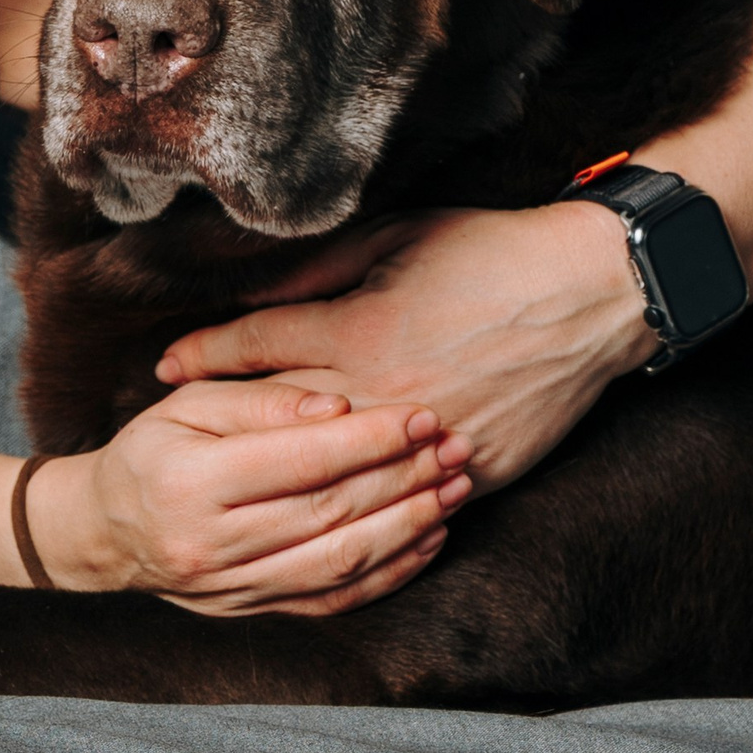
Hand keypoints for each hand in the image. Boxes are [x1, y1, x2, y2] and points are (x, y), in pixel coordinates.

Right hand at [26, 381, 473, 618]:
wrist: (106, 533)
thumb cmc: (152, 452)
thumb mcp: (188, 405)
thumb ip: (261, 403)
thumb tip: (336, 407)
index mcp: (191, 482)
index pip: (300, 461)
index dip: (368, 439)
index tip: (420, 415)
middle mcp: (211, 544)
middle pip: (329, 513)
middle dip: (402, 479)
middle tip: (455, 448)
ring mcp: (233, 589)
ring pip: (340, 562)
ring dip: (408, 527)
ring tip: (453, 491)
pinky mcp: (253, 613)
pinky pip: (334, 600)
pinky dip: (388, 573)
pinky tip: (425, 540)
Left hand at [154, 201, 655, 494]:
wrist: (591, 293)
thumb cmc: (490, 252)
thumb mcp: (395, 238)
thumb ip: (319, 270)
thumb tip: (256, 294)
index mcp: (357, 329)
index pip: (253, 349)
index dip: (200, 355)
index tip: (162, 367)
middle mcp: (382, 393)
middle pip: (280, 425)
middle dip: (223, 430)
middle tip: (174, 441)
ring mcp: (428, 439)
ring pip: (338, 478)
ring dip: (283, 483)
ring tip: (236, 488)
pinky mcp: (474, 471)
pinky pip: (404, 503)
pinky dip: (367, 508)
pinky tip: (331, 514)